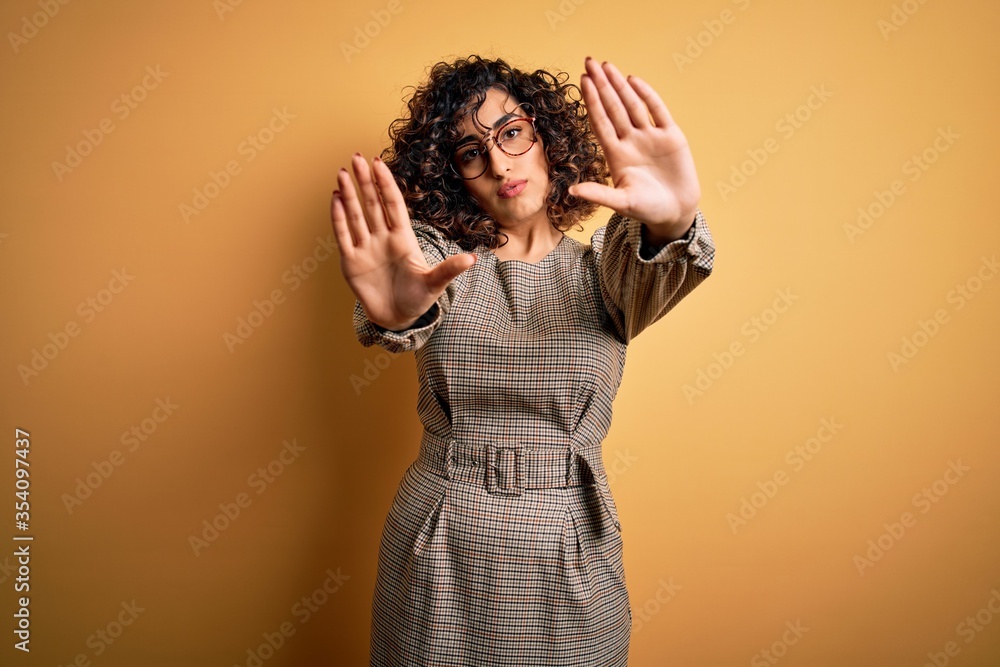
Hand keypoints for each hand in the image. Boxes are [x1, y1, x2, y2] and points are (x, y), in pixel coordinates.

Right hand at [331, 153, 475, 329]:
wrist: (397, 319)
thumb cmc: (418, 300)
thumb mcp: (434, 284)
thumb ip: (448, 270)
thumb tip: (472, 260)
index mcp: (403, 238)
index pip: (393, 204)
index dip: (386, 184)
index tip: (378, 163)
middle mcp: (383, 238)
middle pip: (373, 204)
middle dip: (365, 181)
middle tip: (356, 157)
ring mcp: (365, 248)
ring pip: (356, 216)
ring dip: (349, 195)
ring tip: (341, 174)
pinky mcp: (351, 262)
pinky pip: (343, 235)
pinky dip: (338, 218)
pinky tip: (335, 199)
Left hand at [569, 57, 700, 235]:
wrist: (676, 212)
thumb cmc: (647, 210)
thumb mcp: (621, 204)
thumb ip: (599, 194)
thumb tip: (572, 191)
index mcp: (616, 155)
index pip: (600, 122)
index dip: (591, 102)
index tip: (582, 81)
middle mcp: (631, 141)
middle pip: (613, 108)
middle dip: (601, 86)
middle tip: (589, 62)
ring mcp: (650, 137)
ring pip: (632, 105)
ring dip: (619, 85)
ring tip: (607, 66)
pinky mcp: (671, 136)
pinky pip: (657, 111)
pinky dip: (647, 95)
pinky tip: (633, 80)